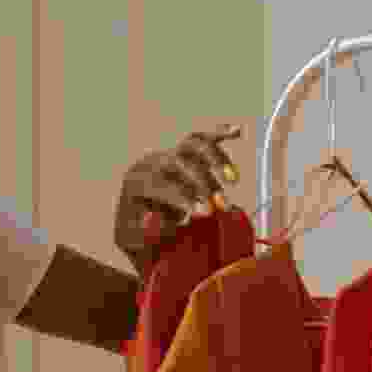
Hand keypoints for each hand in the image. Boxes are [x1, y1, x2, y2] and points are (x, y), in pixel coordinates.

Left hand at [114, 122, 243, 276]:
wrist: (138, 221)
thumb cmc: (138, 235)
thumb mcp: (135, 241)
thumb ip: (146, 233)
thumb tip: (159, 217)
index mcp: (136, 184)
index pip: (159, 183)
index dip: (181, 197)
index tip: (201, 214)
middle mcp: (150, 164)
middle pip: (179, 163)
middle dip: (202, 183)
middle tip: (220, 205)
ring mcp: (167, 155)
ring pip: (194, 147)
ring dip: (216, 162)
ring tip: (233, 181)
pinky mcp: (182, 153)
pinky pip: (202, 140)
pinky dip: (220, 135)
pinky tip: (236, 131)